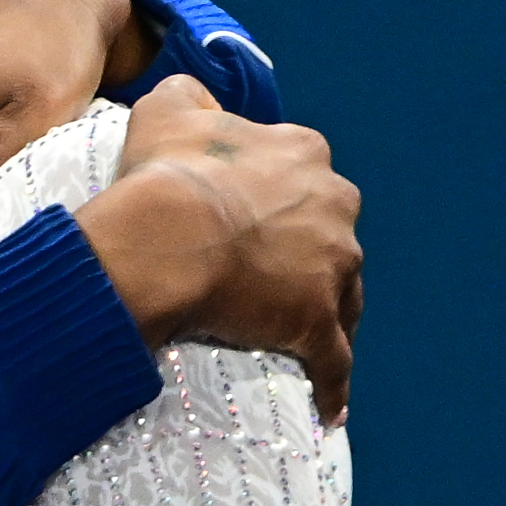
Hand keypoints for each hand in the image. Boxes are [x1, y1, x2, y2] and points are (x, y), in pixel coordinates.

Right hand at [76, 76, 363, 420]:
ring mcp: (332, 267)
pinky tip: (328, 409)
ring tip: (287, 337)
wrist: (165, 237)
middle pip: (330, 235)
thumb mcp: (167, 109)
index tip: (246, 218)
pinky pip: (334, 362)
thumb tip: (198, 100)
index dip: (273, 198)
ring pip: (341, 297)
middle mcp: (334, 205)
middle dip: (307, 254)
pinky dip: (332, 385)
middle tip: (260, 276)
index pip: (302, 176)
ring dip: (322, 314)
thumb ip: (190, 96)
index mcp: (304, 153)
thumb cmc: (164, 174)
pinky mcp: (319, 322)